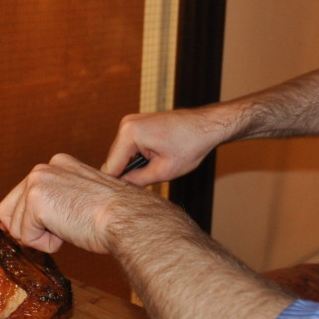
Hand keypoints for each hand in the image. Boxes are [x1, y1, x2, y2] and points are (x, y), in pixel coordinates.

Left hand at [0, 153, 173, 253]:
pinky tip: (70, 231)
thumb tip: (33, 222)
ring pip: (16, 226)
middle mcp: (44, 168)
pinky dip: (46, 244)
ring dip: (42, 237)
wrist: (129, 217)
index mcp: (58, 165)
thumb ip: (57, 202)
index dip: (37, 221)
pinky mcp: (35, 199)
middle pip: (10, 212)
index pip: (23, 198)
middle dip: (34, 229)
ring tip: (72, 226)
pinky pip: (25, 237)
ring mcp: (38, 180)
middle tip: (68, 226)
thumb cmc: (116, 215)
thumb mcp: (81, 200)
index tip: (65, 222)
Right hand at [102, 107, 233, 184]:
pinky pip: (129, 146)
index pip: (110, 167)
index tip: (125, 196)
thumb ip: (137, 181)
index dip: (117, 185)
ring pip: (121, 154)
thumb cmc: (191, 144)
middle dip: (127, 173)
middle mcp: (126, 124)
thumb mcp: (164, 171)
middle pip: (114, 160)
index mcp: (129, 133)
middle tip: (145, 185)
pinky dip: (138, 156)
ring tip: (153, 171)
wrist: (207, 124)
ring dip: (133, 165)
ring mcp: (131, 122)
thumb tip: (121, 188)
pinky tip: (154, 160)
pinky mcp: (137, 124)